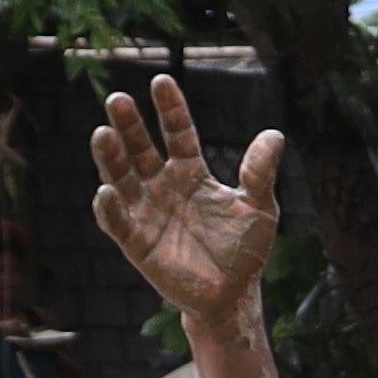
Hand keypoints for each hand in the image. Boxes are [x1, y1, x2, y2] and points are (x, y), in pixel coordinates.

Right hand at [91, 74, 281, 319]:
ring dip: (110, 157)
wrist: (234, 295)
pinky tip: (106, 191)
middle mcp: (162, 186)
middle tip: (117, 100)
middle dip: (129, 126)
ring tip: (103, 134)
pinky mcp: (137, 243)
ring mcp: (146, 212)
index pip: (178, 133)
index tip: (161, 81)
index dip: (170, 109)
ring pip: (121, 178)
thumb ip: (260, 173)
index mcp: (191, 173)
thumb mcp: (259, 208)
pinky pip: (118, 222)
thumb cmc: (244, 251)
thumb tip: (275, 134)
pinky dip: (110, 207)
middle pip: (141, 149)